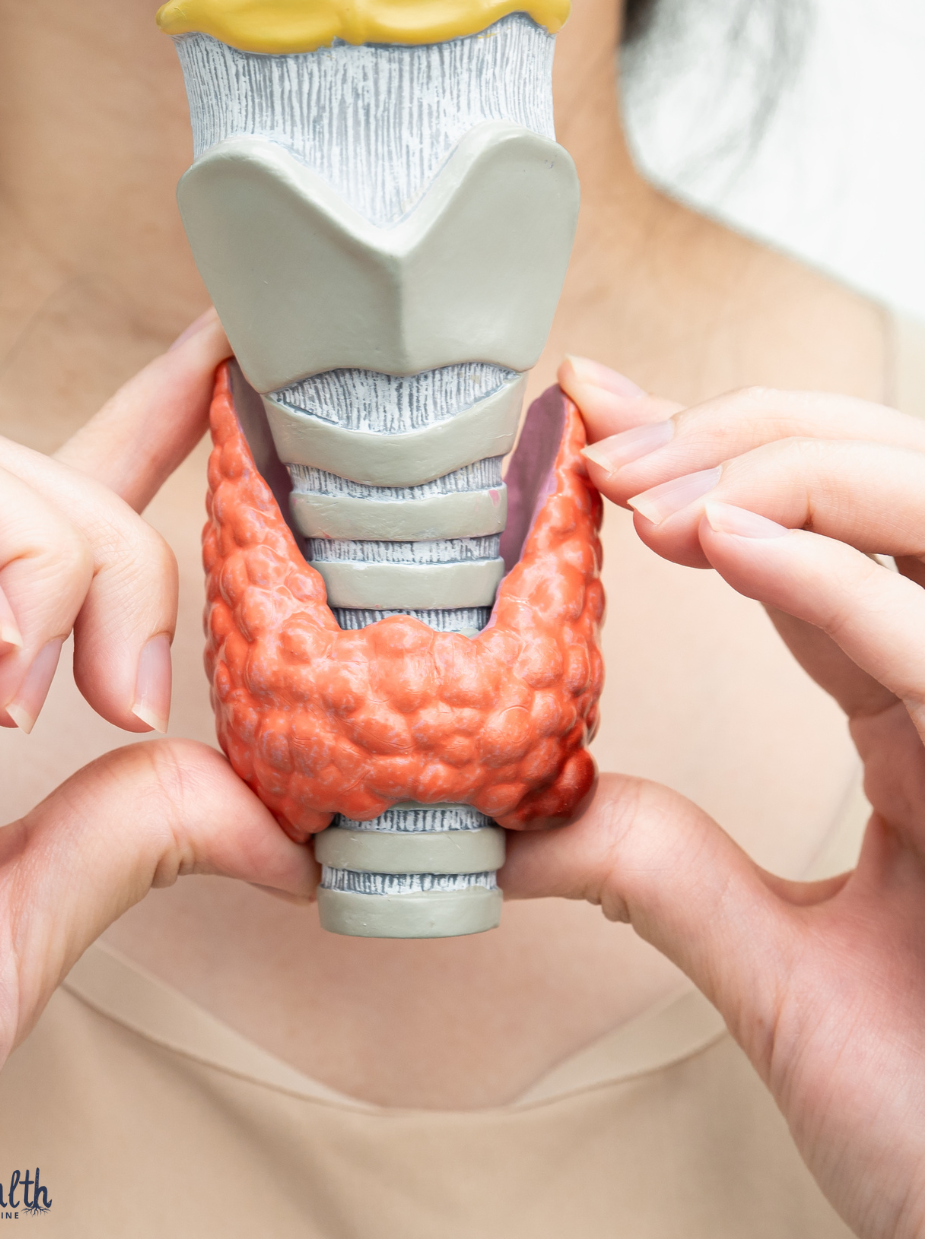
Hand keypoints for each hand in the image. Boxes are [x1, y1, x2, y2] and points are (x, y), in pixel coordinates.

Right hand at [0, 314, 317, 1237]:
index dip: (138, 420)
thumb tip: (287, 825)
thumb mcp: (5, 938)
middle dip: (102, 551)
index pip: (39, 517)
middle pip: (0, 469)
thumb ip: (129, 838)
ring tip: (10, 690)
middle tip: (118, 699)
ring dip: (21, 552)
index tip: (223, 352)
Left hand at [502, 358, 924, 1238]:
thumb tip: (509, 816)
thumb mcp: (777, 972)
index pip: (816, 548)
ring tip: (645, 490)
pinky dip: (840, 582)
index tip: (590, 421)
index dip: (709, 466)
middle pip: (888, 483)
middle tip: (603, 438)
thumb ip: (663, 873)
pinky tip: (731, 544)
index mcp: (919, 728)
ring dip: (782, 472)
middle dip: (744, 433)